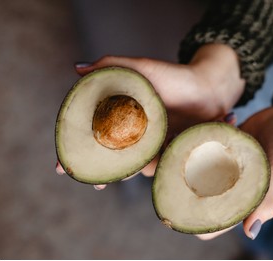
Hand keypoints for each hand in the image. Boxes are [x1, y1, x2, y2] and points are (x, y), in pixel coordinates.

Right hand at [56, 44, 244, 187]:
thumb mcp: (142, 69)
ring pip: (141, 167)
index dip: (78, 151)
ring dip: (146, 166)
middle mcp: (138, 135)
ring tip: (163, 145)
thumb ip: (111, 66)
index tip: (62, 167)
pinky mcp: (174, 153)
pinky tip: (180, 145)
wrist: (210, 89)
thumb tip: (77, 68)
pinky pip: (167, 166)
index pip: (96, 136)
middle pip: (115, 159)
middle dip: (105, 173)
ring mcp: (157, 146)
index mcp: (125, 117)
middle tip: (99, 183)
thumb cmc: (174, 77)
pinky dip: (172, 163)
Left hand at [196, 106, 272, 239]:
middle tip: (187, 153)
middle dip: (186, 176)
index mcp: (239, 201)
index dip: (194, 218)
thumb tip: (250, 234)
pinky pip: (204, 144)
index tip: (184, 195)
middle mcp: (226, 187)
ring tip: (209, 129)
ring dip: (196, 149)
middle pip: (194, 193)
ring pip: (194, 167)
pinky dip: (210, 130)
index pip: (211, 223)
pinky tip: (229, 118)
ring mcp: (221, 167)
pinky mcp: (220, 148)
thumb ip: (268, 202)